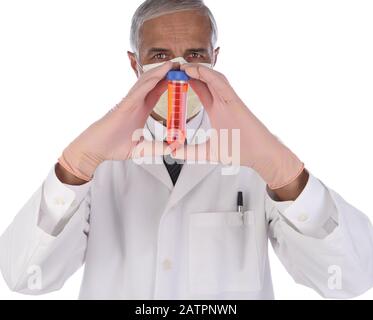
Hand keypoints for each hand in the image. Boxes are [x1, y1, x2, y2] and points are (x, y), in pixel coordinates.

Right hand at [58, 61, 174, 181]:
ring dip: (159, 72)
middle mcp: (136, 102)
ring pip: (146, 82)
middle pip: (153, 83)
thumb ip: (157, 148)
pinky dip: (149, 82)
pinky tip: (159, 75)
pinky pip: (138, 91)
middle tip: (181, 65)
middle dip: (166, 73)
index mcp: (141, 109)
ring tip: (173, 64)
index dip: (169, 83)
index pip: (157, 92)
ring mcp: (129, 102)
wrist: (96, 149)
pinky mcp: (123, 106)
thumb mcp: (142, 148)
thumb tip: (172, 150)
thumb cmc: (114, 146)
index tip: (182, 77)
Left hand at [173, 64, 303, 189]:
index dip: (189, 81)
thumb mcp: (207, 152)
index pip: (200, 90)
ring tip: (182, 67)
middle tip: (175, 68)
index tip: (174, 78)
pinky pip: (221, 84)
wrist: (260, 154)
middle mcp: (222, 101)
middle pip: (205, 80)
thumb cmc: (240, 151)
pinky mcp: (235, 101)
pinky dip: (209, 76)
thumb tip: (173, 152)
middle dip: (190, 72)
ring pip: (213, 78)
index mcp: (217, 110)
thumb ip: (189, 152)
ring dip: (198, 70)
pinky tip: (196, 71)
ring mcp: (229, 100)